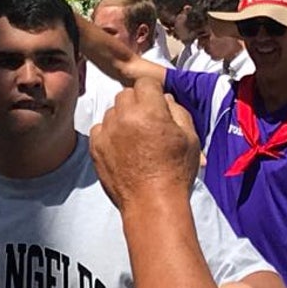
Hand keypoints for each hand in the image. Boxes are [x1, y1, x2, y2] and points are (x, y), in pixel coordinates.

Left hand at [90, 78, 199, 210]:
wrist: (152, 204)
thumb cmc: (175, 173)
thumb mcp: (190, 139)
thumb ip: (178, 112)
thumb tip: (165, 99)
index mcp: (150, 111)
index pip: (145, 82)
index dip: (153, 91)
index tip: (157, 104)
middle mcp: (125, 117)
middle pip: (126, 94)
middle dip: (137, 103)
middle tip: (148, 122)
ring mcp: (107, 132)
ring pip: (112, 111)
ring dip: (122, 118)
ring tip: (135, 139)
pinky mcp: (96, 147)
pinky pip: (100, 128)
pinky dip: (109, 134)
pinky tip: (122, 148)